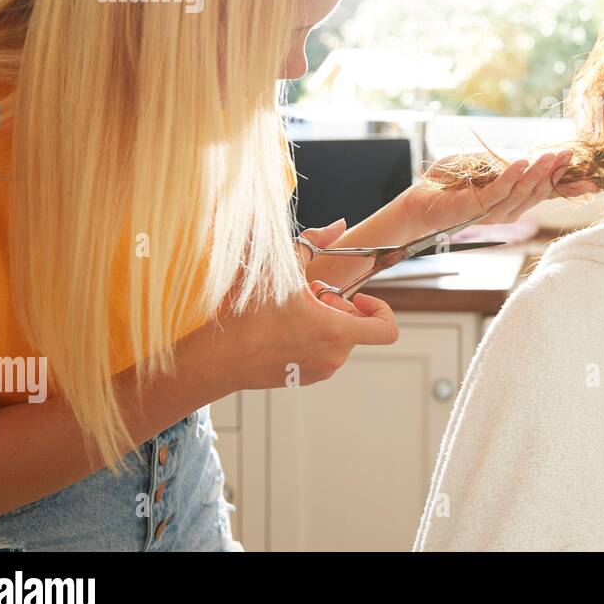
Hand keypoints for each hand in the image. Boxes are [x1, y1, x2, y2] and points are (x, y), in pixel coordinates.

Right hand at [205, 220, 398, 391]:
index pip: (386, 329)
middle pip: (356, 325)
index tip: (357, 297)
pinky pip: (321, 351)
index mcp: (336, 331)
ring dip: (323, 319)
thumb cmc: (248, 315)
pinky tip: (281, 326)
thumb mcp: (281, 268)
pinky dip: (311, 336)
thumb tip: (338, 225)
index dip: (380, 309)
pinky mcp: (304, 378)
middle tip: (306, 295)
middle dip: (337, 305)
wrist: (217, 358)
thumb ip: (315, 241)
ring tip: (290, 310)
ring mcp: (320, 370)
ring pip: (337, 337)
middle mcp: (334, 356)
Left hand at [399, 149, 599, 232]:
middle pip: (538, 193)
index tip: (592, 180)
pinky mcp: (474, 209)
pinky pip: (497, 192)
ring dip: (538, 173)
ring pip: (521, 193)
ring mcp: (491, 212)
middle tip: (570, 155)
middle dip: (556, 174)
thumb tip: (525, 158)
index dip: (567, 187)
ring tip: (552, 155)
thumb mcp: (480, 168)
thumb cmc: (446, 184)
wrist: (416, 202)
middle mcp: (506, 210)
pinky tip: (522, 162)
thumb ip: (501, 165)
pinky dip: (511, 176)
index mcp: (511, 200)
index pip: (544, 193)